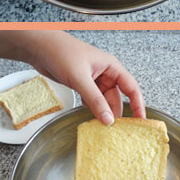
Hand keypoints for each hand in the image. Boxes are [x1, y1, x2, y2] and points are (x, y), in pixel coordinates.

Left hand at [0, 31, 144, 123]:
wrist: (39, 48)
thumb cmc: (61, 52)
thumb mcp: (80, 78)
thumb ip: (94, 99)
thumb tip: (108, 118)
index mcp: (110, 67)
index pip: (131, 88)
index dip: (137, 105)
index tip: (140, 121)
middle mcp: (104, 73)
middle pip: (116, 98)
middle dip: (115, 113)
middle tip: (115, 132)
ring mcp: (92, 79)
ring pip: (102, 101)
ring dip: (102, 113)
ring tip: (102, 129)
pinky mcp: (81, 84)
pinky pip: (91, 100)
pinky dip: (91, 110)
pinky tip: (90, 119)